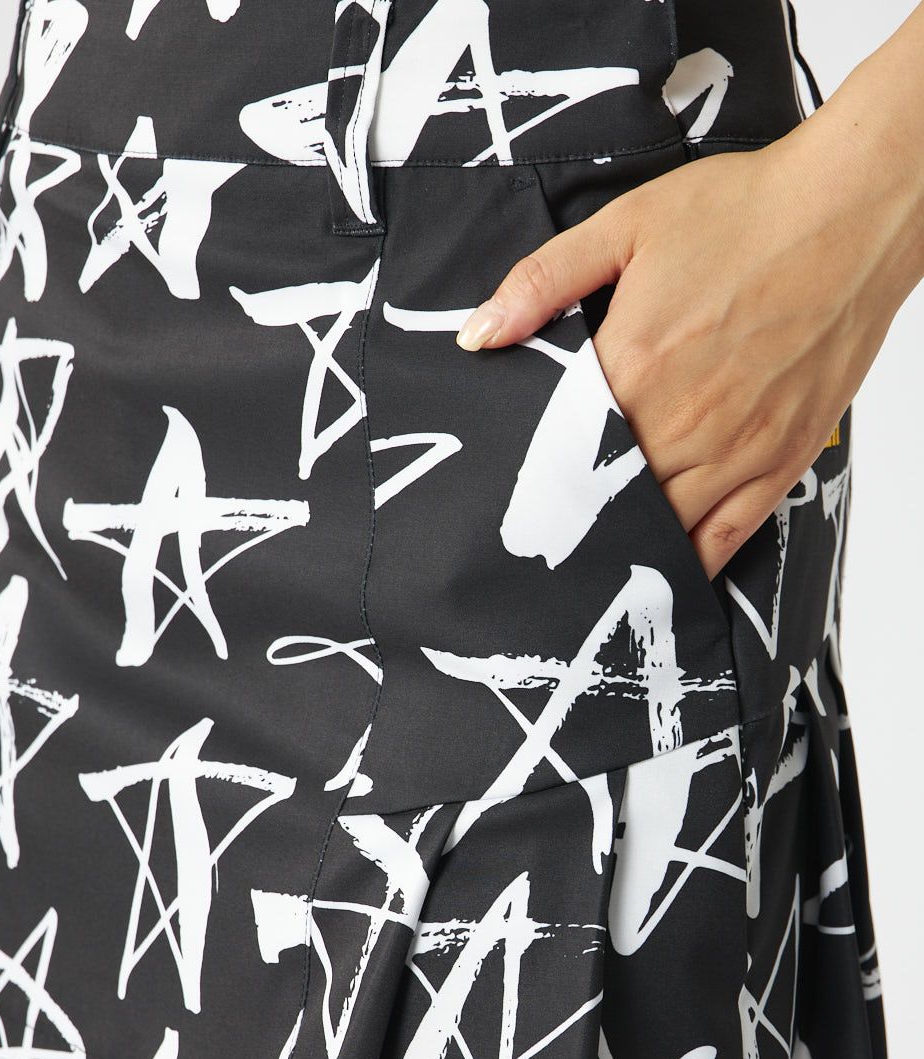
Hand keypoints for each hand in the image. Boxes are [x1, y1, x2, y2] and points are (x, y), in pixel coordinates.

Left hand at [454, 9, 923, 579]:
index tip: (511, 510)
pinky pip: (728, 535)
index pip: (563, 451)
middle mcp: (683, 420)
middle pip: (608, 498)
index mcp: (635, 365)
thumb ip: (542, 282)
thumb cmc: (746, 213)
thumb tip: (478, 335)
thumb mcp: (625, 226)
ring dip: (624, 545)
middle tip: (542, 547)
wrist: (852, 211)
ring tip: (590, 565)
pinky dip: (692, 561)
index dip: (534, 483)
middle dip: (573, 521)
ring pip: (663, 526)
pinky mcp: (783, 458)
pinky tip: (664, 573)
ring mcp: (737, 446)